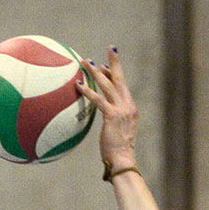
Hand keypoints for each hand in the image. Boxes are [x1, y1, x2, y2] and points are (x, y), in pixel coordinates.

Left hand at [74, 47, 138, 174]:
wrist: (123, 161)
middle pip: (120, 79)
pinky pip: (98, 100)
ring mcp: (121, 110)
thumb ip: (112, 124)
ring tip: (86, 61)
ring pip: (108, 85)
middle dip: (115, 62)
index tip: (106, 66)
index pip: (123, 87)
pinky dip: (87, 91)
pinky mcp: (112, 116)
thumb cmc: (118, 153)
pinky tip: (77, 84)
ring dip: (96, 72)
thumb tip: (104, 124)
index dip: (114, 75)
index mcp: (131, 109)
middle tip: (110, 48)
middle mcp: (128, 106)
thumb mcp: (117, 134)